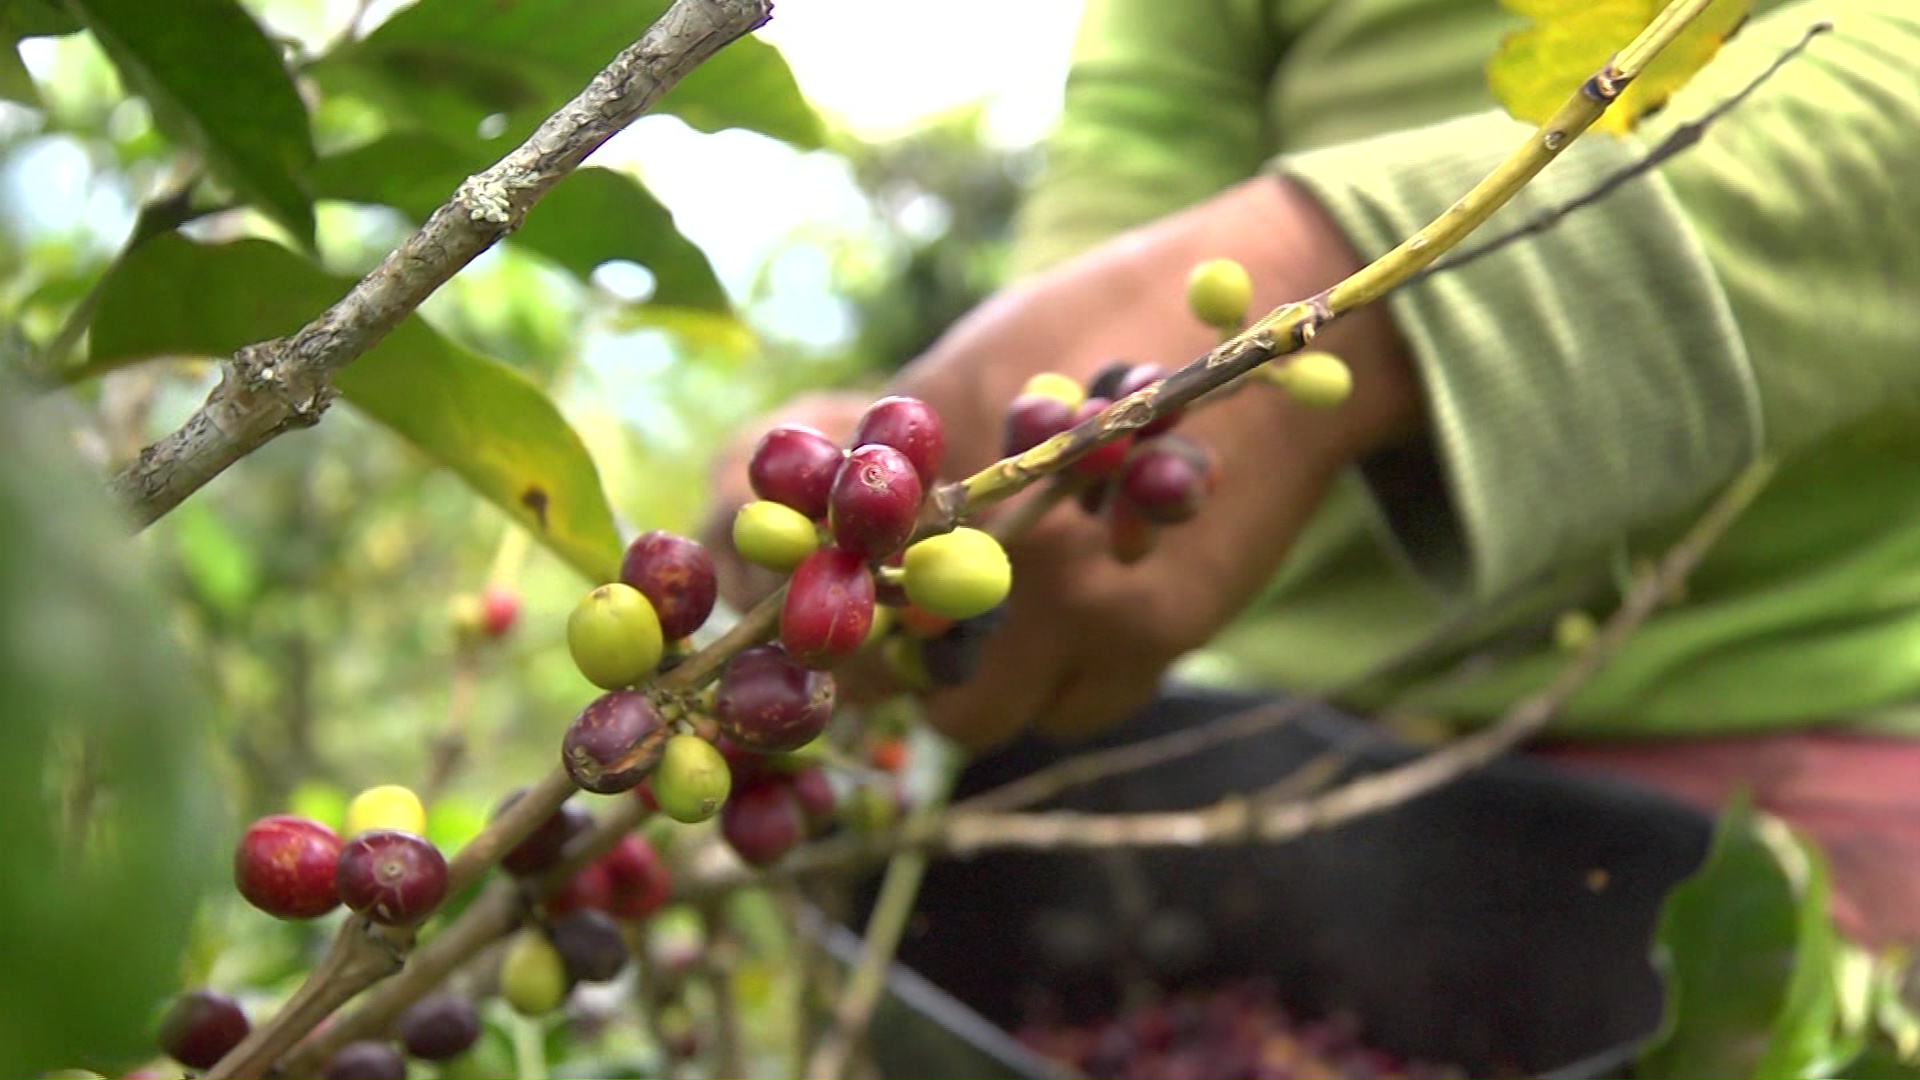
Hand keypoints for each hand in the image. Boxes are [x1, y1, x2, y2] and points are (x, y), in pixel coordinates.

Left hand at [705, 176, 1420, 751]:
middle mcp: (1032, 574)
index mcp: (965, 498)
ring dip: (986, 686)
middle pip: (935, 702)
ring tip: (991, 625)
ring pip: (1004, 717)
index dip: (841, 650)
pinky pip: (1078, 709)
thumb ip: (891, 461)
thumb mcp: (972, 367)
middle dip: (913, 682)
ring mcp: (1108, 617)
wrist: (1269, 326)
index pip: (866, 623)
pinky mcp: (1168, 636)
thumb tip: (790, 527)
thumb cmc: (1099, 323)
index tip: (835, 644)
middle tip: (909, 642)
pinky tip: (1068, 620)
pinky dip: (1061, 681)